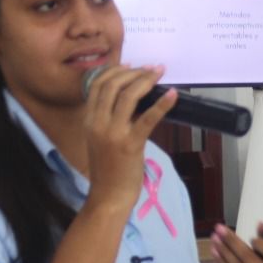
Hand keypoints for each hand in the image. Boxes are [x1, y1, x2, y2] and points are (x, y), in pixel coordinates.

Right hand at [83, 64, 174, 213]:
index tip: (132, 66)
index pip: (98, 84)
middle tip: (151, 69)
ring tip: (159, 74)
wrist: (108, 196)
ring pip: (128, 96)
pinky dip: (162, 104)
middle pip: (113, 85)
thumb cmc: (108, 169)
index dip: (115, 71)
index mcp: (89, 120)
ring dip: (146, 81)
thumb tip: (131, 96)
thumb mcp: (101, 138)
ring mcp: (112, 133)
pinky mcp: (130, 145)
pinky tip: (173, 95)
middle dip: (134, 72)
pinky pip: (147, 119)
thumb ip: (110, 118)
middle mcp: (97, 123)